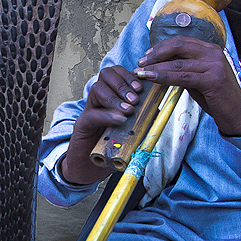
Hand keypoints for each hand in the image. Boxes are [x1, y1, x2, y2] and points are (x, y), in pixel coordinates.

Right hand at [61, 65, 148, 185]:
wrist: (90, 167)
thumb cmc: (111, 146)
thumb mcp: (131, 130)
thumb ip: (143, 118)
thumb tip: (158, 110)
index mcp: (111, 95)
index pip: (117, 72)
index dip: (129, 75)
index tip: (141, 87)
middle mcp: (99, 99)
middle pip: (106, 74)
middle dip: (123, 84)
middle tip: (135, 99)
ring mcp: (89, 110)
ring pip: (97, 89)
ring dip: (116, 97)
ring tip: (128, 110)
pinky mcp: (82, 124)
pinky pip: (93, 114)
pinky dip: (108, 115)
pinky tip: (119, 120)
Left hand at [135, 37, 240, 136]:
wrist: (237, 113)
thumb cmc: (217, 97)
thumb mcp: (200, 78)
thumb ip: (185, 69)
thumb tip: (162, 65)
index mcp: (211, 49)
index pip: (182, 41)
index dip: (162, 47)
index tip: (147, 55)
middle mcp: (213, 53)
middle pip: (178, 46)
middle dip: (156, 53)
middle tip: (141, 62)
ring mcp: (214, 65)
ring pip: (178, 62)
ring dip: (156, 67)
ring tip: (141, 72)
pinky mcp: (212, 80)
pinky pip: (183, 76)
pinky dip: (164, 76)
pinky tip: (152, 78)